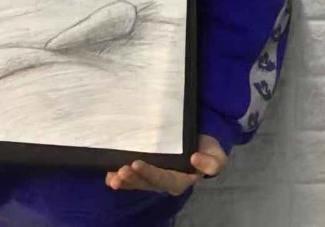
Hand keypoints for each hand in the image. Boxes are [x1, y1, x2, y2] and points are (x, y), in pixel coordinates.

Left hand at [105, 134, 227, 194]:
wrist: (200, 141)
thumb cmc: (206, 148)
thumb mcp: (216, 155)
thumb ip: (212, 161)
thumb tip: (195, 159)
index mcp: (180, 179)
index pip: (164, 178)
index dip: (150, 173)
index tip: (136, 163)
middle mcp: (165, 181)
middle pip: (147, 182)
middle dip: (133, 178)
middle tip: (121, 170)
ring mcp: (153, 176)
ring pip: (137, 181)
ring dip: (123, 180)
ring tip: (112, 177)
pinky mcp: (145, 169)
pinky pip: (131, 176)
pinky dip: (119, 177)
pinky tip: (108, 175)